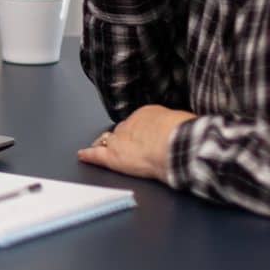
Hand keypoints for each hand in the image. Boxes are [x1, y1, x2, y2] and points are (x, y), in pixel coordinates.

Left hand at [76, 104, 194, 181]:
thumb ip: (178, 127)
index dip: (141, 132)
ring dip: (107, 145)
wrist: (176, 146)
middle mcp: (130, 123)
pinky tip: (83, 155)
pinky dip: (89, 155)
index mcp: (148, 113)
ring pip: (109, 141)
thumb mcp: (185, 123)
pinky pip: (97, 155)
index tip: (145, 137)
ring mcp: (119, 139)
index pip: (139, 122)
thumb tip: (185, 130)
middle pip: (123, 131)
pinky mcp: (113, 156)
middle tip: (132, 147)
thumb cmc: (186, 135)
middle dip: (126, 139)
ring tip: (102, 149)